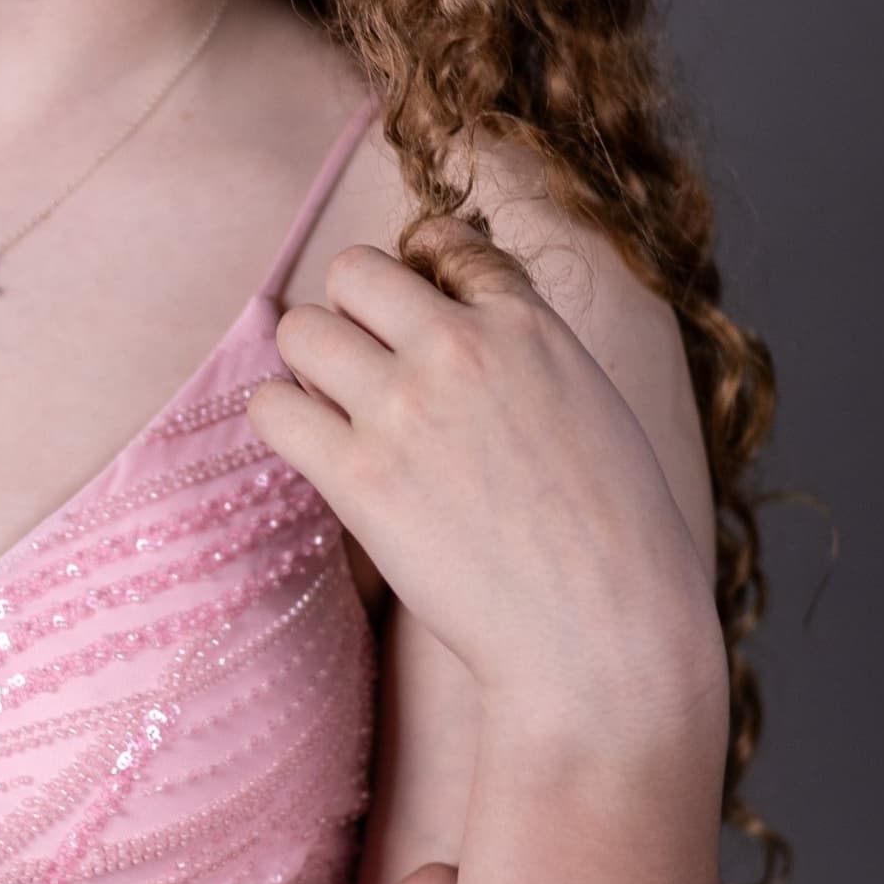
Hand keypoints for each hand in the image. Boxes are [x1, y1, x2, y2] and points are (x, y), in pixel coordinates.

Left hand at [248, 215, 719, 732]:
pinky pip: (271, 407)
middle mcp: (461, 348)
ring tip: (344, 415)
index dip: (423, 277)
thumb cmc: (612, 538)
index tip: (423, 321)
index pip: (443, 244)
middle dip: (353, 313)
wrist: (605, 639)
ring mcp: (405, 407)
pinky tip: (319, 454)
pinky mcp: (359, 476)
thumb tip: (452, 308)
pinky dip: (284, 423)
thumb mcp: (590, 402)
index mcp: (530, 324)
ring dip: (312, 367)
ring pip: (301, 329)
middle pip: (352, 271)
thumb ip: (523, 346)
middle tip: (372, 370)